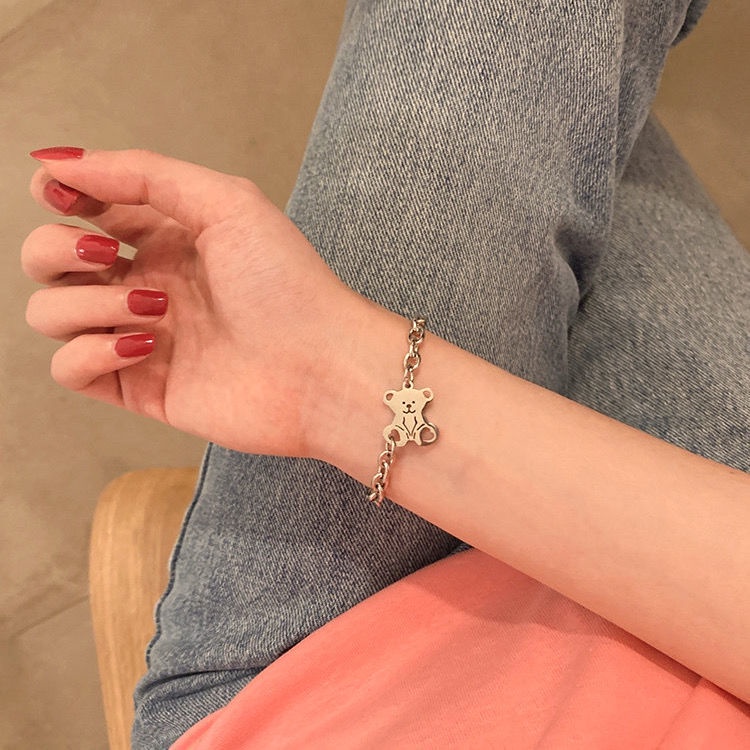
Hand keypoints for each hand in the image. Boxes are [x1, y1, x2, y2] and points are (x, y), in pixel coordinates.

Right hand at [23, 148, 365, 457]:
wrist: (321, 367)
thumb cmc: (288, 285)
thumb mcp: (226, 202)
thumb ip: (142, 173)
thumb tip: (59, 160)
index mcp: (167, 237)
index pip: (85, 207)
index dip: (59, 193)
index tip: (61, 191)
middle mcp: (147, 283)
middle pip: (50, 260)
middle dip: (56, 248)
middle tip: (103, 254)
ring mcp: (140, 336)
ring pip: (52, 313)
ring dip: (86, 303)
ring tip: (154, 307)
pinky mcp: (141, 386)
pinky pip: (71, 369)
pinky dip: (90, 352)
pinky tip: (144, 345)